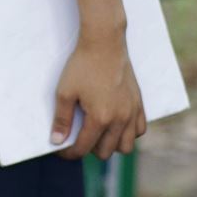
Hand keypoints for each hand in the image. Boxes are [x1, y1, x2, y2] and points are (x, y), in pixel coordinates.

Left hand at [51, 30, 146, 159]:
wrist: (105, 43)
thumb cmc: (82, 66)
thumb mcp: (65, 92)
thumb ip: (61, 119)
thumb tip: (57, 141)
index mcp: (100, 118)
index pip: (83, 147)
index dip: (69, 152)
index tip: (60, 149)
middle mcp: (120, 119)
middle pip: (105, 152)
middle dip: (89, 149)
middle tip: (77, 138)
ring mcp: (132, 112)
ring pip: (126, 146)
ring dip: (110, 145)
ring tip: (97, 134)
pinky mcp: (139, 103)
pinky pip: (139, 130)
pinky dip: (128, 133)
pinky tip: (115, 125)